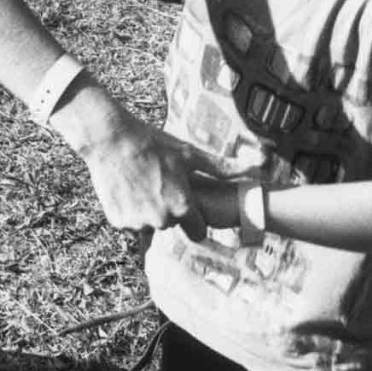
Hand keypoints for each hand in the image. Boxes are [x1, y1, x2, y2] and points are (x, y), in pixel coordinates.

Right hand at [58, 91, 222, 240]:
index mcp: (183, 207)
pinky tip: (128, 188)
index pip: (199, 232)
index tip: (187, 202)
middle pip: (173, 226)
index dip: (195, 216)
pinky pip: (130, 222)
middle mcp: (161, 221)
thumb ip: (223, 169)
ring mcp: (137, 223)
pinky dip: (130, 210)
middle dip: (170, 211)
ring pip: (150, 225)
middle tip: (160, 184)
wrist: (109, 138)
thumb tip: (262, 165)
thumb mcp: (189, 154)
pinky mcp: (118, 221)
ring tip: (143, 183)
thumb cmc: (153, 143)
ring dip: (149, 211)